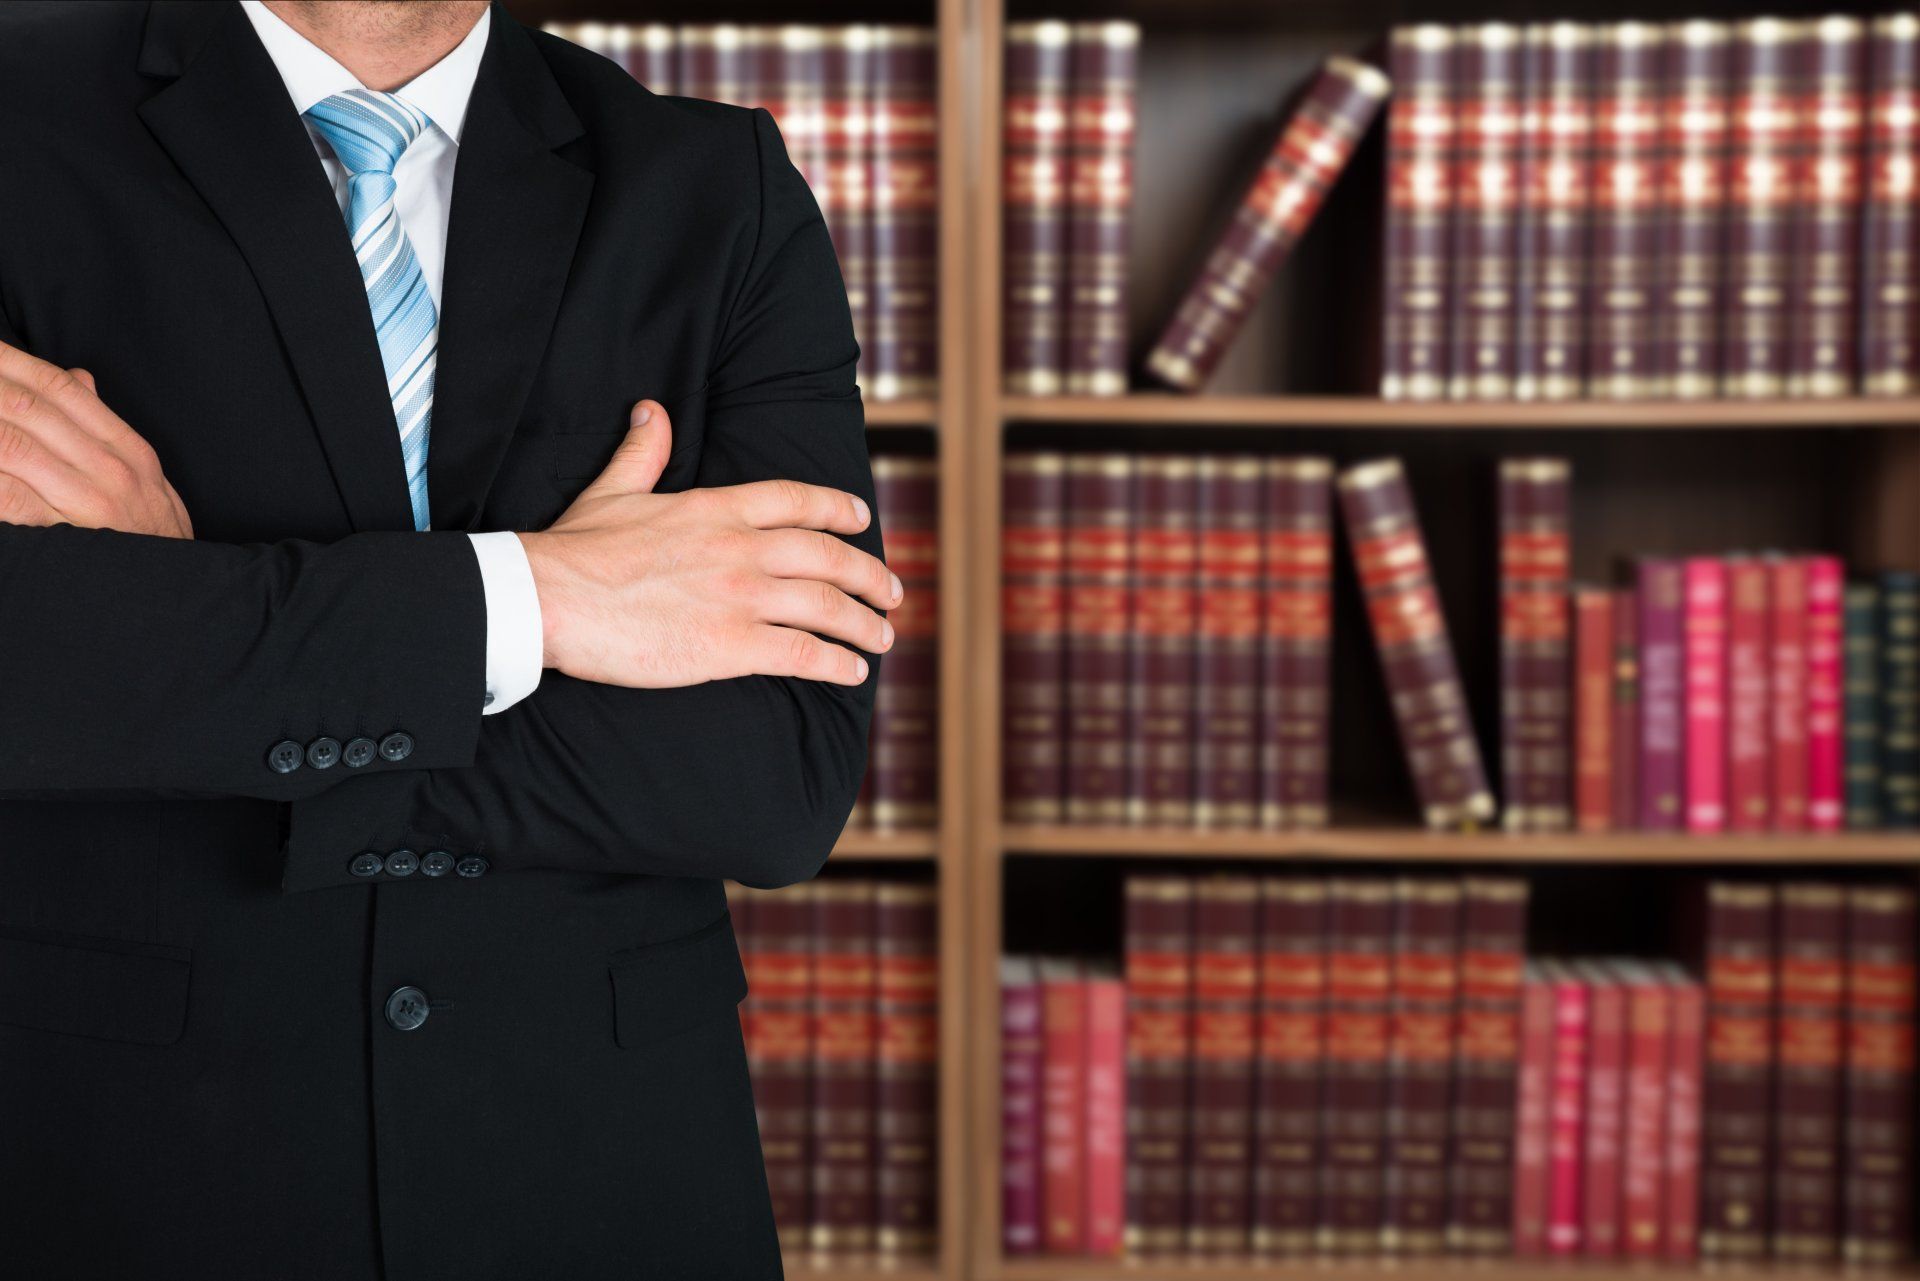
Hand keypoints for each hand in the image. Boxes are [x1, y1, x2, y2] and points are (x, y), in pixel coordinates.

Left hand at [0, 341, 192, 538]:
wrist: (172, 594)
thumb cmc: (152, 537)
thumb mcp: (143, 476)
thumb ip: (105, 426)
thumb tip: (76, 378)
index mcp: (127, 450)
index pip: (63, 389)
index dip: (14, 361)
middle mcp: (109, 470)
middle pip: (27, 408)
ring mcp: (86, 504)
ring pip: (11, 444)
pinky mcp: (62, 538)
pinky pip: (8, 498)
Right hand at [518, 399, 900, 688]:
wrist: (549, 598)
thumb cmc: (575, 549)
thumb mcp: (614, 489)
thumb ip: (644, 452)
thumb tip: (652, 411)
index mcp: (717, 508)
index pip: (797, 501)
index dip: (839, 511)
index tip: (864, 522)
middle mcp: (741, 549)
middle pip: (829, 558)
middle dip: (870, 576)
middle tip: (893, 593)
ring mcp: (740, 598)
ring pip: (827, 608)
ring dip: (865, 624)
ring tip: (883, 637)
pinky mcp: (730, 646)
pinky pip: (803, 654)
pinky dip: (837, 664)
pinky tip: (852, 673)